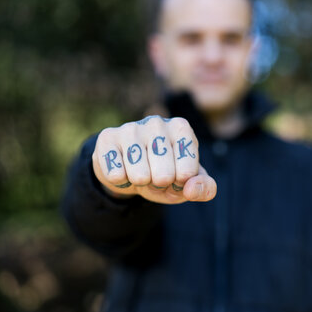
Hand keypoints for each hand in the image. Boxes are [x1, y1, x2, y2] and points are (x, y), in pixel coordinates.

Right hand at [92, 115, 216, 203]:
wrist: (130, 169)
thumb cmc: (165, 172)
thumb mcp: (188, 182)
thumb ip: (204, 188)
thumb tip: (191, 189)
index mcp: (181, 128)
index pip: (187, 172)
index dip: (180, 184)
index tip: (176, 175)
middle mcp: (157, 122)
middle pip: (164, 176)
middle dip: (159, 185)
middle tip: (155, 176)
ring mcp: (131, 128)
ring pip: (140, 176)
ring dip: (140, 184)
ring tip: (141, 173)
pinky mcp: (107, 138)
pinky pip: (116, 175)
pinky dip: (121, 181)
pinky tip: (122, 169)